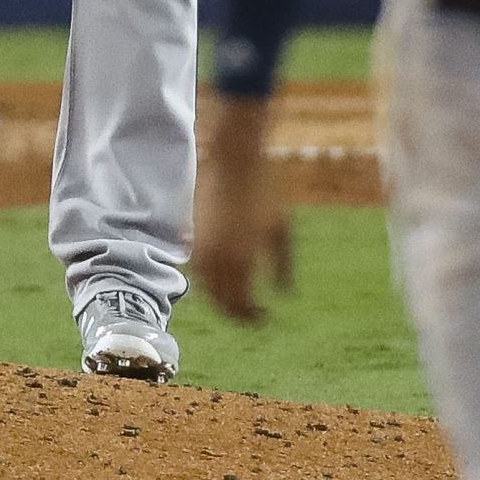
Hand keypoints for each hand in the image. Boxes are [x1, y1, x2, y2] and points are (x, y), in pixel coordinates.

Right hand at [195, 96, 294, 323]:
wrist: (235, 162)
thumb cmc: (265, 193)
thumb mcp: (281, 230)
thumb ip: (283, 267)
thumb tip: (286, 295)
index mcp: (243, 260)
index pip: (242, 304)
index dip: (253, 317)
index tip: (265, 317)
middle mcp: (219, 260)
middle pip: (223, 303)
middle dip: (237, 314)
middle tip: (253, 316)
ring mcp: (203, 250)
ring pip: (207, 292)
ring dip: (222, 303)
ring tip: (239, 303)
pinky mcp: (194, 239)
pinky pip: (199, 275)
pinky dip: (210, 286)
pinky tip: (224, 283)